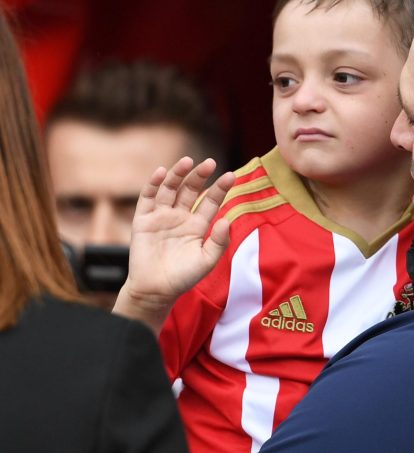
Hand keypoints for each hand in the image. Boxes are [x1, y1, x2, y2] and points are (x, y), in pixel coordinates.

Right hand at [114, 157, 235, 332]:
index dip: (220, 189)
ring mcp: (161, 217)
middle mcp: (180, 217)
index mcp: (198, 226)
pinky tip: (161, 172)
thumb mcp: (206, 261)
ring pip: (170, 189)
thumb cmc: (183, 278)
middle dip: (199, 176)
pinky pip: (148, 198)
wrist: (155, 290)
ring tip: (188, 162)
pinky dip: (153, 184)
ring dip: (177, 174)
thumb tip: (226, 219)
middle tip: (210, 162)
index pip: (210, 202)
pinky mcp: (143, 220)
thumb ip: (218, 241)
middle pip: (190, 190)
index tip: (231, 176)